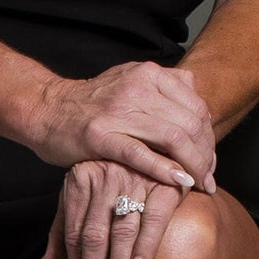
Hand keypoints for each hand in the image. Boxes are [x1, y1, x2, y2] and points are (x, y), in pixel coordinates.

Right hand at [22, 60, 217, 191]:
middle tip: (208, 178)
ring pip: (172, 139)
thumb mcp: (131, 81)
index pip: (197, 107)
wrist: (47, 110)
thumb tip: (200, 101)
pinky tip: (180, 183)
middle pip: (190, 124)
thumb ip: (166, 87)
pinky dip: (165, 170)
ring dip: (193, 166)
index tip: (210, 160)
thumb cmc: (94, 103)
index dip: (210, 137)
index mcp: (149, 74)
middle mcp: (137, 88)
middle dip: (205, 155)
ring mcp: (118, 111)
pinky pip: (141, 154)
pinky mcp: (100, 136)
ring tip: (199, 184)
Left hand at [33, 159, 176, 258]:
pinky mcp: (165, 182)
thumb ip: (60, 236)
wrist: (155, 138)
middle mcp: (105, 178)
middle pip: (95, 237)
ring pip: (122, 232)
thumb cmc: (110, 175)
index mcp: (80, 180)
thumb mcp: (79, 198)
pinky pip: (154, 219)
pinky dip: (145, 246)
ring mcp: (135, 178)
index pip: (74, 235)